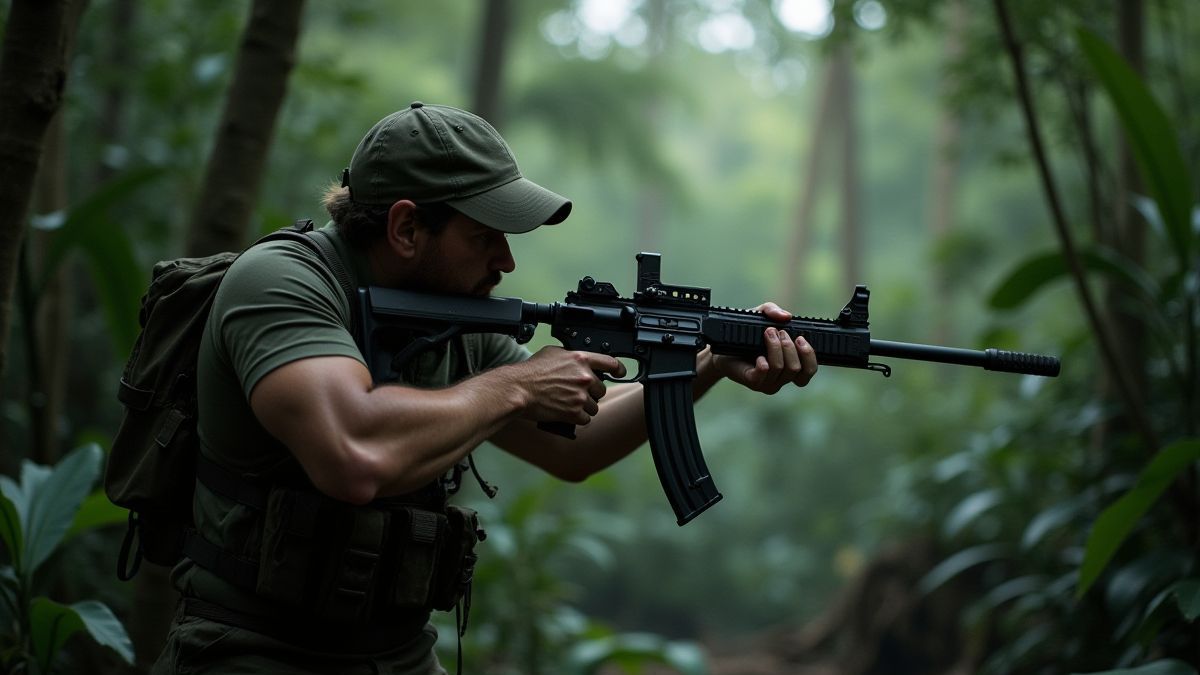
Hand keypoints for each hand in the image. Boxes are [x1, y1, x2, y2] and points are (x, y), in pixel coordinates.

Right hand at [509, 347, 625, 424]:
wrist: (519, 389)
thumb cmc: (531, 372)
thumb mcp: (552, 353)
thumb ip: (570, 356)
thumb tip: (577, 360)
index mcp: (580, 359)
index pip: (610, 362)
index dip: (618, 368)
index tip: (620, 372)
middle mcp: (584, 377)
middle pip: (601, 389)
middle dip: (591, 393)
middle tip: (576, 393)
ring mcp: (581, 396)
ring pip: (594, 406)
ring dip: (584, 407)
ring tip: (568, 404)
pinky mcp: (575, 412)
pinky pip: (586, 419)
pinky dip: (578, 419)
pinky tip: (567, 414)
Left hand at [711, 302, 817, 393]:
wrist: (723, 347)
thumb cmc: (747, 334)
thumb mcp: (761, 316)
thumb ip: (774, 311)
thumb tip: (787, 316)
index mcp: (790, 366)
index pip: (809, 371)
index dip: (809, 356)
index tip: (800, 338)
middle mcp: (782, 377)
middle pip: (796, 369)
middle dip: (788, 347)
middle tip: (777, 332)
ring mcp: (768, 382)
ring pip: (780, 368)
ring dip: (775, 347)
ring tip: (767, 333)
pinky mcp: (753, 382)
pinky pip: (764, 373)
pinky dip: (763, 362)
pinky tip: (758, 355)